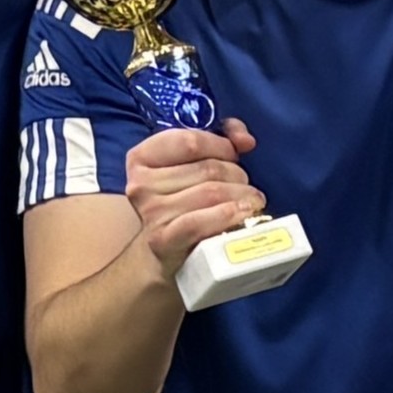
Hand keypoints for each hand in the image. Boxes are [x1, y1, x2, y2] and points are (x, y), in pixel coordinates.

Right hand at [126, 121, 266, 268]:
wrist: (165, 254)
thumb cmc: (184, 203)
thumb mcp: (194, 163)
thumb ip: (221, 138)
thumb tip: (245, 140)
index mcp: (142, 157)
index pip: (190, 141)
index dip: (221, 145)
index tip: (234, 154)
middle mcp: (141, 184)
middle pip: (207, 168)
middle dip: (237, 174)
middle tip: (246, 186)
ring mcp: (151, 213)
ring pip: (211, 193)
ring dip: (241, 195)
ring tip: (252, 201)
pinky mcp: (164, 240)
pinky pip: (201, 222)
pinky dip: (228, 215)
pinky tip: (244, 214)